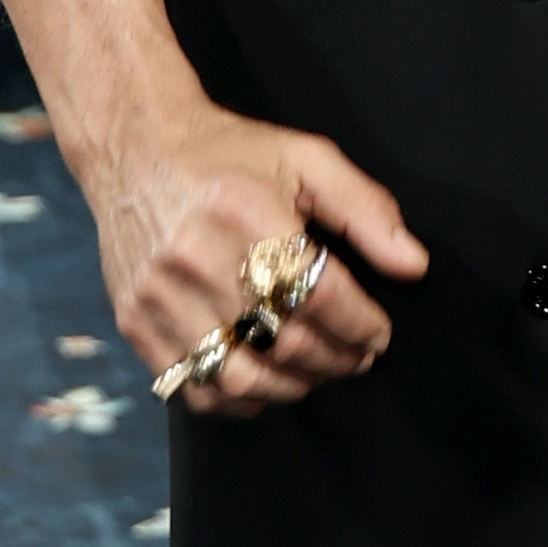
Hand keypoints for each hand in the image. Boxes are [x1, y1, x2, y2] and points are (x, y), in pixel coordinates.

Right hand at [82, 89, 429, 416]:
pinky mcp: (135, 321)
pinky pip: (191, 387)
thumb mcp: (305, 157)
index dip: (360, 324)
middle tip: (357, 357)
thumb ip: (364, 209)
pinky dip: (234, 401)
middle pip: (282, 339)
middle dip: (335, 359)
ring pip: (238, 375)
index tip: (379, 333)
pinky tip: (261, 384)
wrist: (134, 146)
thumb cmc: (229, 153)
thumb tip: (413, 265)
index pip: (318, 293)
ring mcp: (160, 295)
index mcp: (246, 211)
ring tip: (315, 373)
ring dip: (290, 387)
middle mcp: (198, 257)